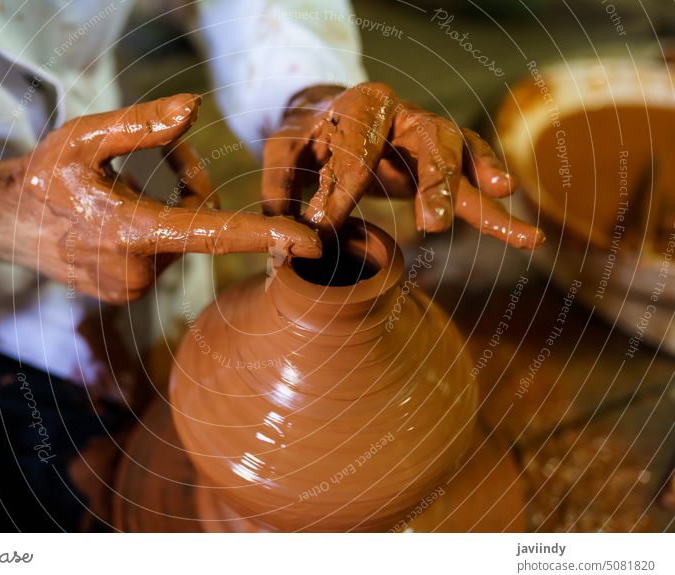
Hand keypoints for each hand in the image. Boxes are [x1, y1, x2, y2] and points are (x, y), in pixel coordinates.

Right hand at [0, 94, 320, 302]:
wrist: (4, 225)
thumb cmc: (43, 177)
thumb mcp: (83, 138)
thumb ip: (141, 125)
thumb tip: (194, 109)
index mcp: (132, 232)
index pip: (213, 233)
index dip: (266, 235)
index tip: (310, 242)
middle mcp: (139, 270)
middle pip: (199, 225)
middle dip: (191, 190)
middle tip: (163, 159)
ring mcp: (133, 289)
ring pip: (183, 241)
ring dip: (173, 210)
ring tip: (125, 189)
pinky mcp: (129, 294)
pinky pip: (165, 256)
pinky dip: (160, 230)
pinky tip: (120, 217)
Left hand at [262, 83, 543, 248]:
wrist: (331, 119)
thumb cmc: (308, 138)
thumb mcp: (284, 154)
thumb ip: (281, 191)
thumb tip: (292, 242)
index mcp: (362, 104)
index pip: (357, 151)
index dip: (340, 192)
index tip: (324, 228)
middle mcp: (405, 112)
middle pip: (430, 141)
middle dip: (434, 183)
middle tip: (431, 225)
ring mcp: (428, 132)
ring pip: (460, 156)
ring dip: (474, 193)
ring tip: (507, 223)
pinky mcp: (443, 156)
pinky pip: (474, 168)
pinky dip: (492, 193)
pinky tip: (521, 229)